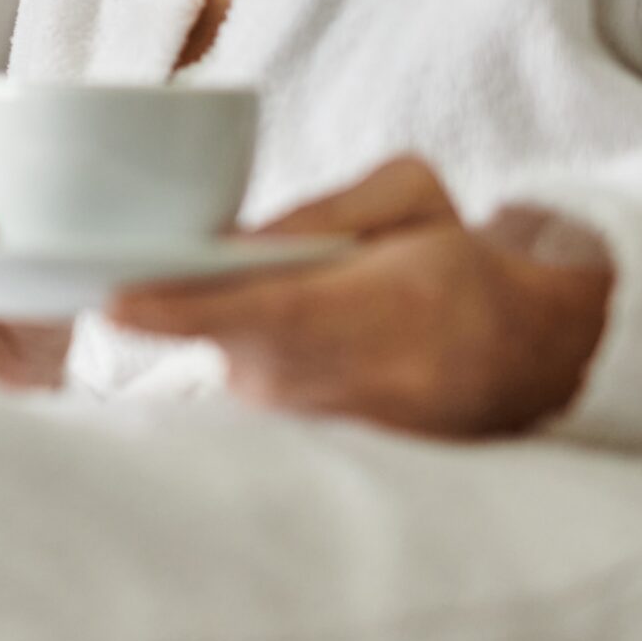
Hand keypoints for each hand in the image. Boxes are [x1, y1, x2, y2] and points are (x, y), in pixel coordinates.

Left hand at [107, 156, 613, 437]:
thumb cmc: (459, 267)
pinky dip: (244, 353)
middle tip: (163, 267)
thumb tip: (236, 241)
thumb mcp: (413, 200)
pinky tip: (279, 333)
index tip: (116, 303)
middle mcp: (338, 376)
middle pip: (226, 339)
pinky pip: (250, 382)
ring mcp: (320, 420)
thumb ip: (323, 211)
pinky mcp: (307, 440)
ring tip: (283, 298)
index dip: (184, 310)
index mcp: (374, 310)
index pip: (259, 313)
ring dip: (221, 324)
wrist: (526, 360)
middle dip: (185, 302)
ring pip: (232, 359)